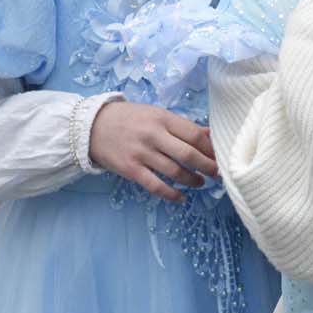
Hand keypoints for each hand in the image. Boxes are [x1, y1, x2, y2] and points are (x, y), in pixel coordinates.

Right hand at [87, 101, 216, 202]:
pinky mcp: (131, 169)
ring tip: (200, 183)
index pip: (195, 135)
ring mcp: (141, 153)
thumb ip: (182, 125)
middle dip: (207, 166)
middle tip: (217, 174)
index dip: (211, 148)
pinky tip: (181, 198)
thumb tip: (210, 134)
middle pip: (188, 154)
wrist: (92, 125)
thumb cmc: (130, 118)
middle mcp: (153, 135)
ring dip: (192, 180)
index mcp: (163, 118)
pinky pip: (155, 186)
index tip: (219, 156)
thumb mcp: (156, 114)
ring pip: (174, 172)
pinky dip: (171, 194)